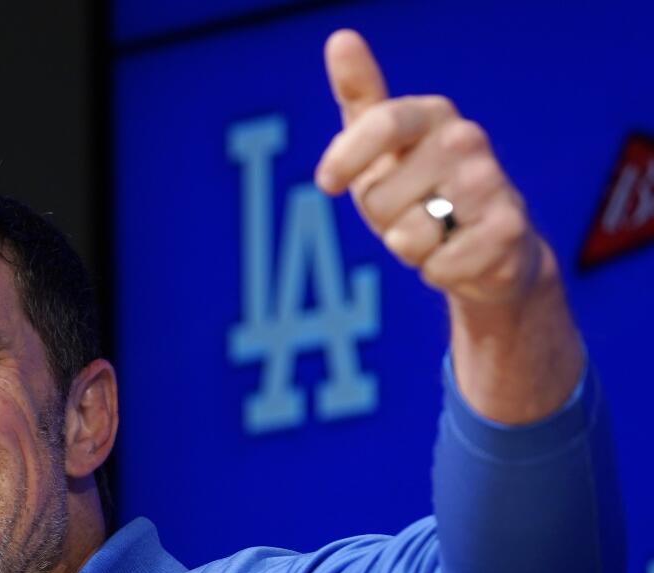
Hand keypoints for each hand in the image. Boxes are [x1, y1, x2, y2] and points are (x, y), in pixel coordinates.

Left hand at [314, 29, 581, 423]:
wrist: (489, 249)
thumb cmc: (420, 193)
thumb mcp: (381, 148)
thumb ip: (360, 96)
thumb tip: (341, 38)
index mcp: (430, 114)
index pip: (380, 123)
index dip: (346, 158)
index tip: (327, 183)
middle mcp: (465, 139)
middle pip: (379, 197)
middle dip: (383, 219)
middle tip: (412, 212)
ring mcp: (491, 183)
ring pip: (407, 236)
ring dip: (411, 248)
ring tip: (437, 233)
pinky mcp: (508, 230)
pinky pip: (436, 266)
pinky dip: (437, 271)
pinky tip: (459, 255)